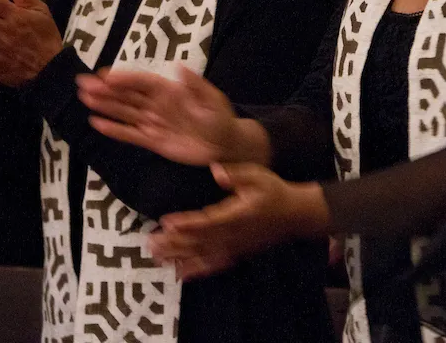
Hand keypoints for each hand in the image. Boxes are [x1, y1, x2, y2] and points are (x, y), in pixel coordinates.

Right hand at [78, 67, 245, 165]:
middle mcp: (156, 104)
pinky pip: (130, 134)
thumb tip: (179, 66)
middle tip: (83, 83)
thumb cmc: (220, 118)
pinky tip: (97, 123)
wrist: (224, 146)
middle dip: (106, 89)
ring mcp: (152, 122)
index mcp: (169, 90)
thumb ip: (196, 84)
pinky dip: (114, 130)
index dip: (124, 78)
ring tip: (85, 98)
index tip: (105, 75)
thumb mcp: (213, 99)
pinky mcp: (152, 141)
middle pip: (127, 95)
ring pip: (124, 113)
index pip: (142, 82)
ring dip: (105, 106)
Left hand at [150, 164, 329, 279]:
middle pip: (200, 241)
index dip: (187, 223)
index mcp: (238, 215)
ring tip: (156, 257)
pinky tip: (179, 275)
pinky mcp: (236, 254)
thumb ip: (236, 175)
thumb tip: (216, 171)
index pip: (209, 220)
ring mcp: (235, 248)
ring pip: (203, 255)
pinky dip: (196, 271)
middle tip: (150, 243)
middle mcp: (234, 235)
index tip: (167, 222)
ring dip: (179, 257)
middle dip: (174, 243)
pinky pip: (213, 265)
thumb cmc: (273, 191)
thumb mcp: (258, 175)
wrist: (295, 215)